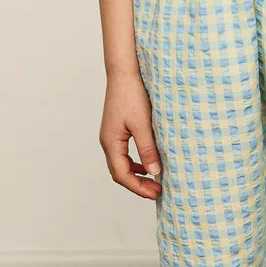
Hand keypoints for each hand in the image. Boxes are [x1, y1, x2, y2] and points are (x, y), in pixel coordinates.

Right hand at [100, 71, 163, 198]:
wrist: (125, 72)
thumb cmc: (132, 95)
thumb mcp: (143, 124)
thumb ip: (148, 149)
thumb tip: (154, 172)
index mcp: (111, 142)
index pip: (122, 175)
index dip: (138, 188)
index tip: (156, 194)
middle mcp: (108, 141)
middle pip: (120, 173)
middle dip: (138, 185)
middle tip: (158, 192)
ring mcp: (111, 136)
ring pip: (122, 164)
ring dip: (137, 175)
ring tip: (155, 181)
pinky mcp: (117, 130)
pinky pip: (125, 154)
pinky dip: (136, 163)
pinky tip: (149, 163)